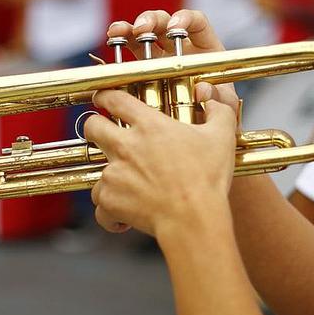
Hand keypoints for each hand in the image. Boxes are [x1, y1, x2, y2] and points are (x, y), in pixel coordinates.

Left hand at [84, 89, 237, 240]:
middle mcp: (125, 146)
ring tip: (128, 189)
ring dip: (110, 178)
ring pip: (97, 171)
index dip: (105, 95)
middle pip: (92, 126)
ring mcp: (114, 174)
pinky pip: (100, 205)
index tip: (102, 97)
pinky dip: (110, 212)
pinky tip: (125, 218)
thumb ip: (218, 110)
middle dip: (94, 127)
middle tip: (103, 134)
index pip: (115, 99)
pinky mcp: (110, 200)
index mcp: (149, 125)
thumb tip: (213, 100)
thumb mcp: (222, 137)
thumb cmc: (207, 179)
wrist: (193, 219)